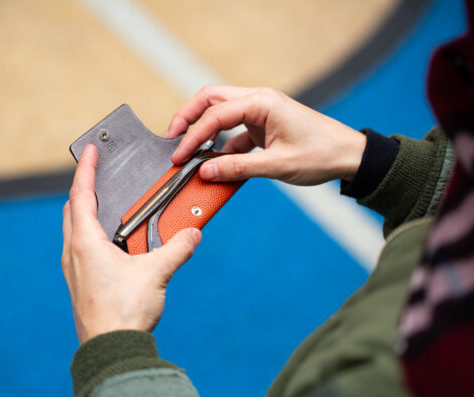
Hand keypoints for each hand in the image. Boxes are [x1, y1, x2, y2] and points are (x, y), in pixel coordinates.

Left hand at [62, 144, 201, 343]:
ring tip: (108, 206)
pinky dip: (93, 235)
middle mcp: (75, 252)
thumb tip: (193, 234)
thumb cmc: (124, 311)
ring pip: (75, 230)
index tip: (89, 151)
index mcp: (87, 242)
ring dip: (88, 213)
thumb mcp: (156, 273)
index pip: (81, 195)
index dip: (85, 169)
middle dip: (84, 189)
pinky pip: (82, 248)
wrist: (110, 349)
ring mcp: (75, 269)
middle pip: (73, 210)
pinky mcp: (80, 282)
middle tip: (98, 176)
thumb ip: (177, 249)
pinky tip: (113, 243)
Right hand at [167, 86, 365, 184]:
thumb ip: (237, 168)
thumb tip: (205, 172)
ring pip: (220, 112)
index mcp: (262, 103)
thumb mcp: (277, 165)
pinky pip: (233, 131)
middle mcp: (258, 101)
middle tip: (172, 139)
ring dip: (202, 129)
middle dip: (188, 118)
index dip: (192, 136)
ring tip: (186, 149)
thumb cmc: (321, 154)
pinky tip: (214, 163)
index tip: (179, 156)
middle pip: (211, 100)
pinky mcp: (263, 126)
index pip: (215, 114)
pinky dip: (220, 145)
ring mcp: (260, 112)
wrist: (349, 156)